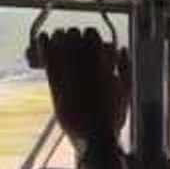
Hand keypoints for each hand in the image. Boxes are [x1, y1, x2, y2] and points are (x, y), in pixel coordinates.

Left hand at [38, 27, 130, 149]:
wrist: (93, 135)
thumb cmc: (112, 116)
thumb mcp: (126, 90)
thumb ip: (125, 66)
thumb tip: (122, 48)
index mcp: (102, 61)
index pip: (91, 34)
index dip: (89, 36)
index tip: (87, 41)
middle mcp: (84, 62)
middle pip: (73, 34)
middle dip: (72, 36)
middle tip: (71, 41)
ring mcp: (67, 71)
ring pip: (58, 41)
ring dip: (58, 38)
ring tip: (58, 39)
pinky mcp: (54, 82)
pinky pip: (46, 55)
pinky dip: (44, 44)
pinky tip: (42, 39)